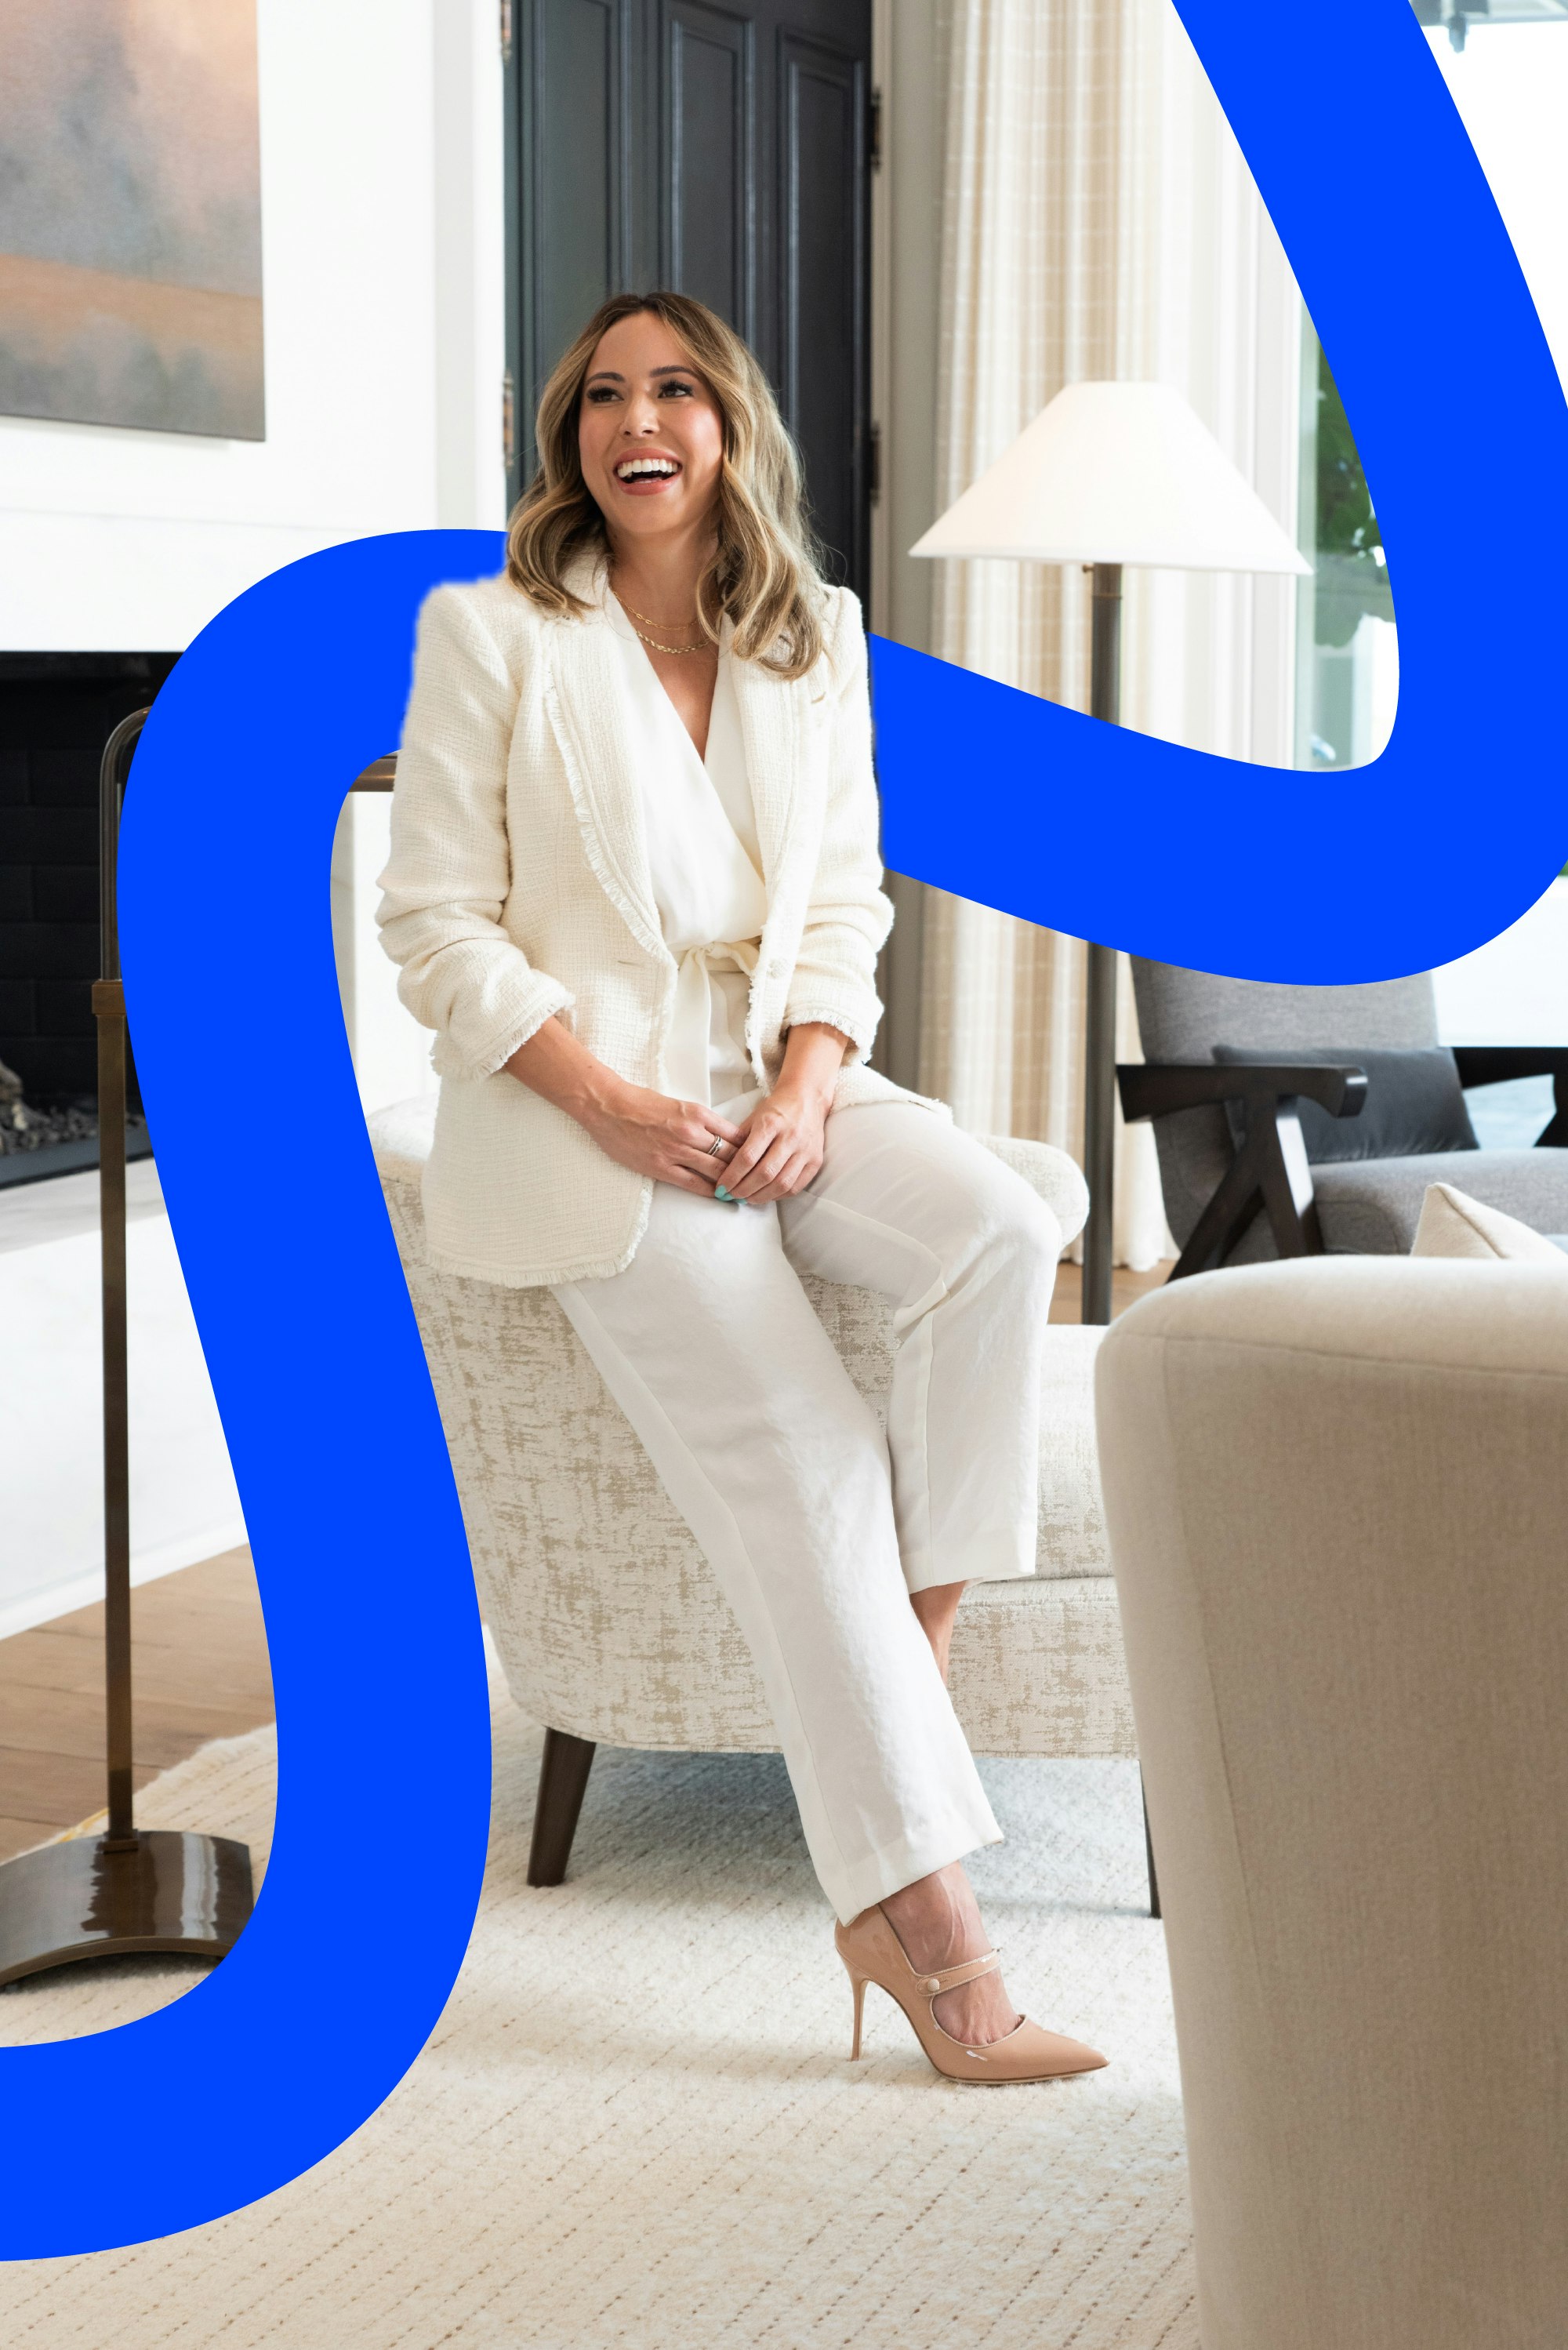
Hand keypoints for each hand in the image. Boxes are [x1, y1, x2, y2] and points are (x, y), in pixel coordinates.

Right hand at [578, 1079, 744, 1196]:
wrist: (610, 1108)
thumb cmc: (641, 1103)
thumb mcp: (679, 1105)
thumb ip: (700, 1121)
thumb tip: (721, 1137)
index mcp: (698, 1113)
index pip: (735, 1135)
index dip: (749, 1149)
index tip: (756, 1159)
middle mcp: (692, 1132)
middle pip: (731, 1155)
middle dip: (745, 1169)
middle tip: (756, 1180)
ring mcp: (677, 1151)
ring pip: (717, 1171)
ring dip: (732, 1183)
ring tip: (742, 1192)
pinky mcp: (662, 1167)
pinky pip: (694, 1184)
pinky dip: (710, 1191)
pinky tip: (719, 1196)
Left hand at [720, 1082, 830, 1204]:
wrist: (807, 1098)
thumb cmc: (776, 1109)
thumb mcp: (753, 1118)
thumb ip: (739, 1141)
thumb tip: (723, 1169)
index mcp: (771, 1123)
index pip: (748, 1157)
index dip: (732, 1176)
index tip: (722, 1186)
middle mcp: (791, 1137)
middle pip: (765, 1173)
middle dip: (744, 1189)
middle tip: (732, 1195)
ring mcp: (806, 1150)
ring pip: (782, 1183)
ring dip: (761, 1196)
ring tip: (747, 1198)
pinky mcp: (816, 1161)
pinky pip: (796, 1186)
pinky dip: (779, 1195)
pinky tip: (766, 1194)